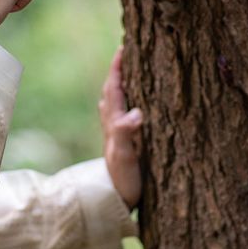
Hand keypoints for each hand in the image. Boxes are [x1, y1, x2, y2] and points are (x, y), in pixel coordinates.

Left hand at [99, 46, 142, 208]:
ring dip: (121, 83)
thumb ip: (126, 133)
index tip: (123, 47)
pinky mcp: (121, 142)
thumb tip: (136, 114)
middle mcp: (112, 124)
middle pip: (112, 90)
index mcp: (113, 122)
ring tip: (131, 70)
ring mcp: (115, 133)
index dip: (118, 68)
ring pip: (115, 101)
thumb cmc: (123, 180)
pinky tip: (132, 102)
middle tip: (127, 52)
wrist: (116, 201)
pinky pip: (121, 112)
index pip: (114, 87)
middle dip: (119, 71)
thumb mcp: (126, 157)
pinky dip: (126, 100)